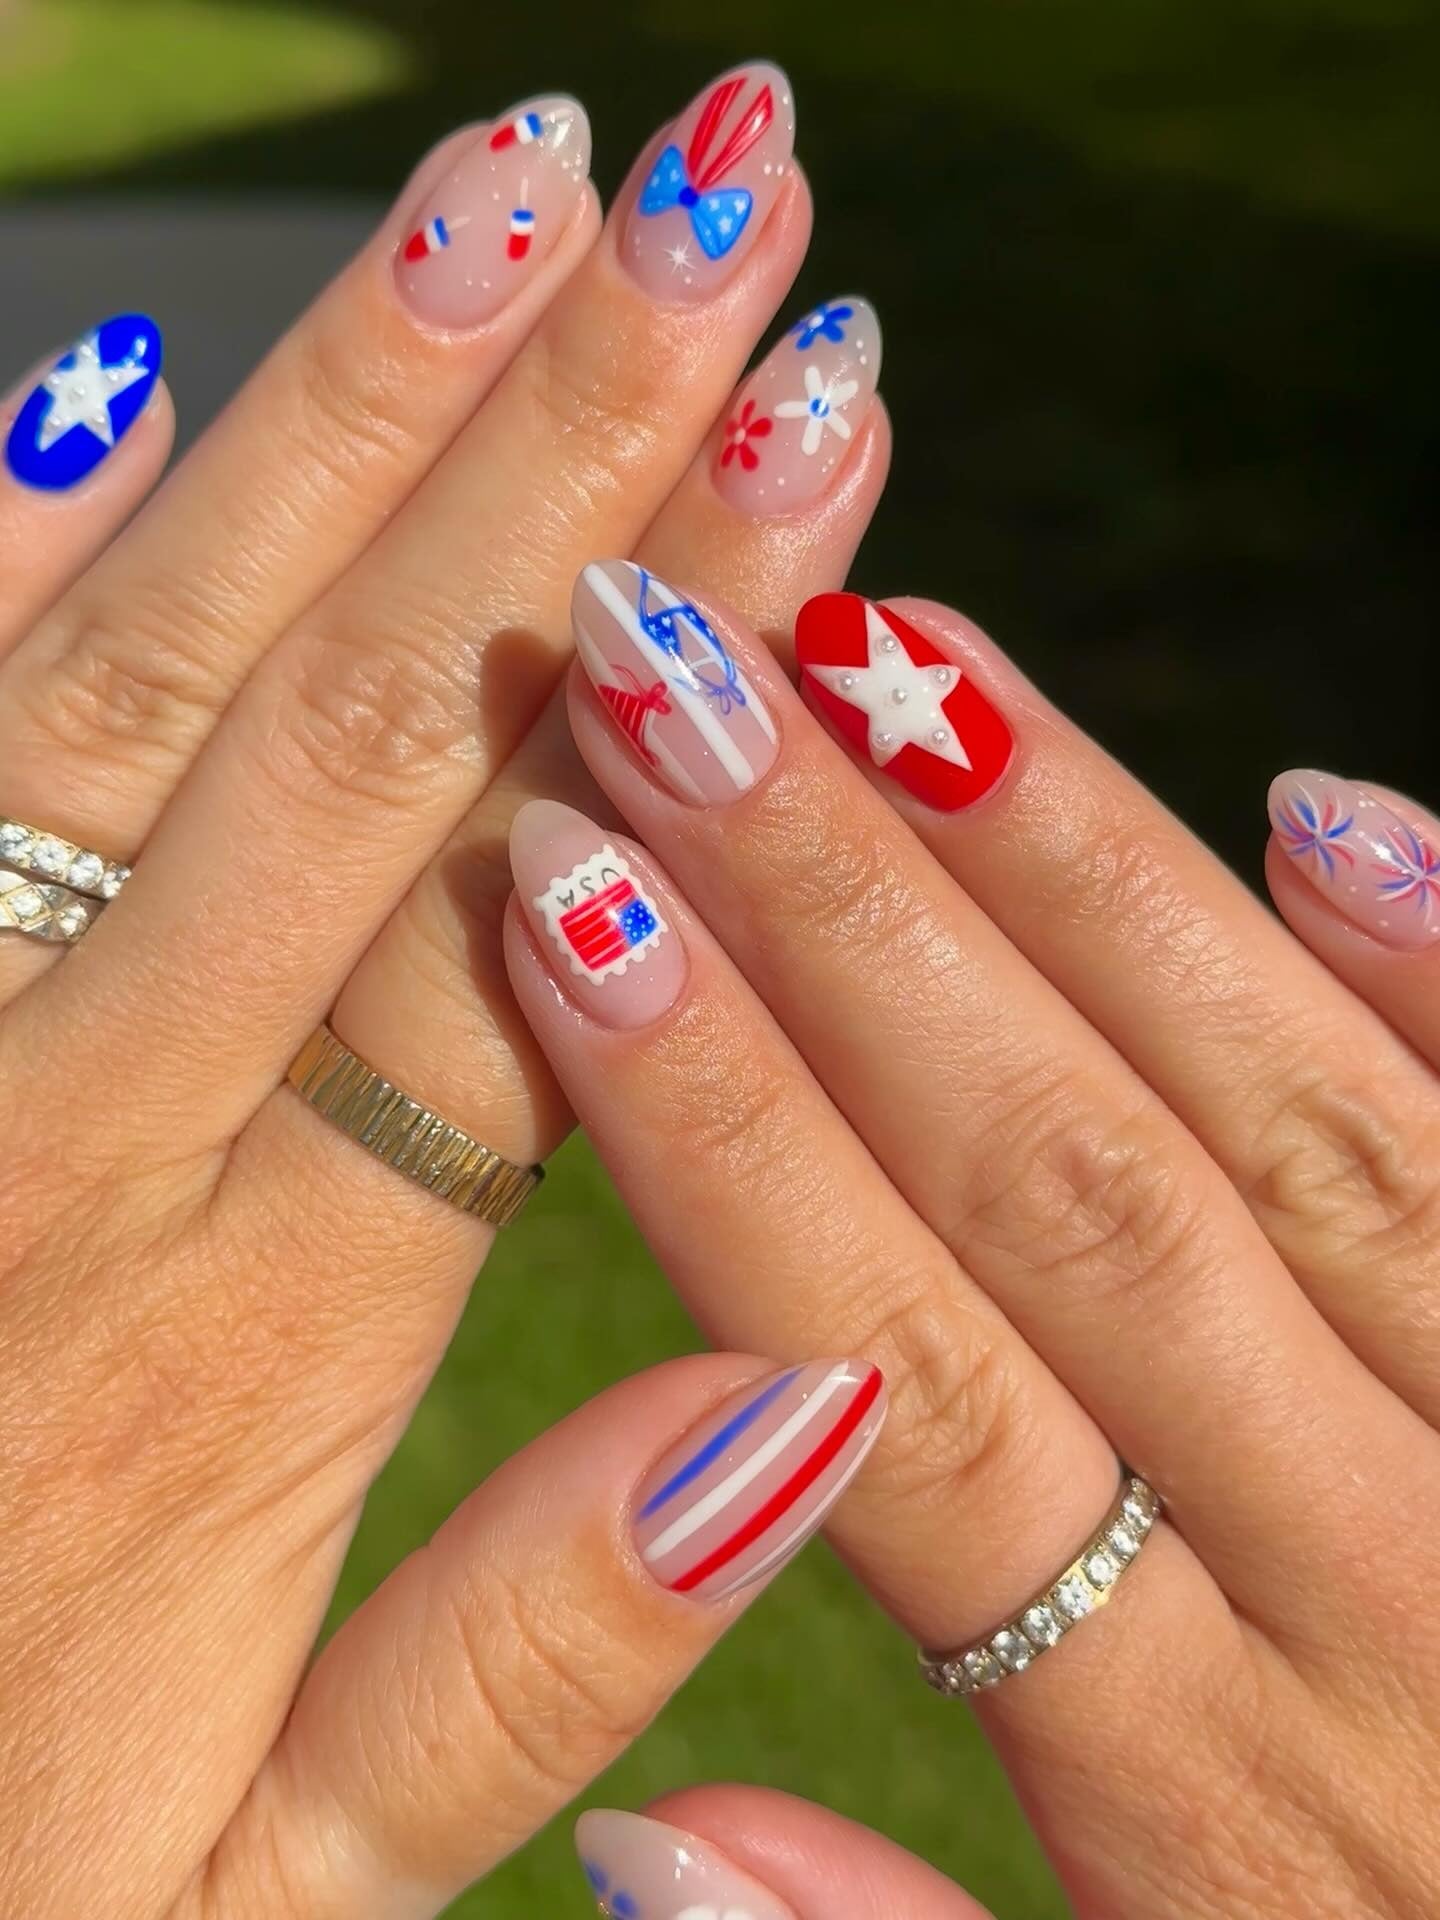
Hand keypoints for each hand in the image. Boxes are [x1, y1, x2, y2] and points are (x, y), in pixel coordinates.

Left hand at [0, 65, 891, 1916]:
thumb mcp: (257, 1888)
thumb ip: (529, 1663)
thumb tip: (807, 1402)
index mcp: (253, 1359)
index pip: (547, 934)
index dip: (706, 678)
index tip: (831, 442)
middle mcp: (76, 1160)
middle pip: (378, 739)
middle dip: (569, 451)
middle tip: (715, 194)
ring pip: (145, 687)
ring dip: (336, 429)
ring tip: (500, 196)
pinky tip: (73, 384)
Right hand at [504, 571, 1439, 1917]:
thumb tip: (640, 1835)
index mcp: (1205, 1788)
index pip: (898, 1384)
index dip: (720, 1134)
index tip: (574, 912)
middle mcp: (1385, 1587)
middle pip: (1066, 1194)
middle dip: (846, 921)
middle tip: (678, 683)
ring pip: (1283, 1129)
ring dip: (1080, 881)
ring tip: (895, 664)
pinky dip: (1438, 979)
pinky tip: (1319, 811)